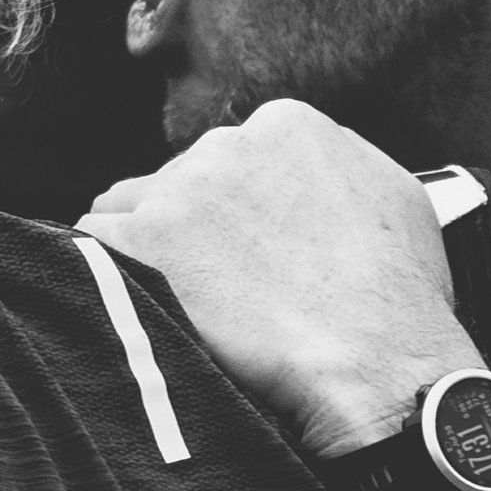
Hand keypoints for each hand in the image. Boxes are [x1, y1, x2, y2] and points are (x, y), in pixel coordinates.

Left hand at [79, 100, 477, 459]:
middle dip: (188, 228)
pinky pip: (91, 242)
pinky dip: (104, 270)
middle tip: (215, 287)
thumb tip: (313, 174)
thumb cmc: (400, 301)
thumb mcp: (394, 203)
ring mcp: (182, 191)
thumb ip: (342, 170)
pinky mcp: (145, 241)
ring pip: (128, 205)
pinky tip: (132, 303)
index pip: (230, 158)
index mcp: (288, 127)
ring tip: (175, 301)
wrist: (377, 363)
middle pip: (178, 179)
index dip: (230, 210)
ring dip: (144, 248)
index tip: (239, 252)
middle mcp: (229, 145)